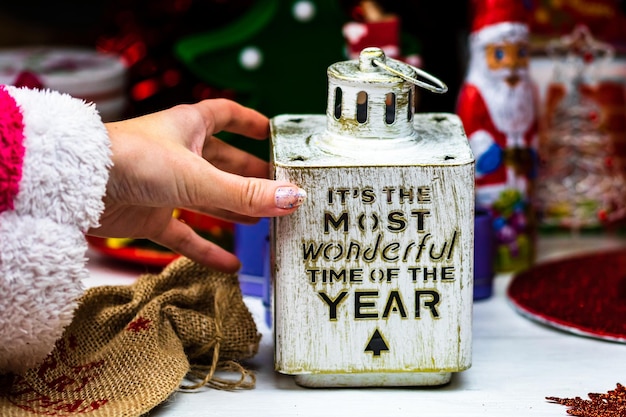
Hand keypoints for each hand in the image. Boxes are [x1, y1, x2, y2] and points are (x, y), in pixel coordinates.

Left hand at [89, 99, 305, 271]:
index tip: (271, 132)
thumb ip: (245, 193)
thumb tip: (293, 199)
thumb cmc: (132, 160)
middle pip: (223, 163)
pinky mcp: (149, 215)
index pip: (225, 115)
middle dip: (251, 176)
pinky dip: (207, 249)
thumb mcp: (198, 177)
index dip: (249, 122)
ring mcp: (163, 186)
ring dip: (234, 210)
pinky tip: (230, 265)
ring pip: (208, 199)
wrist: (77, 186)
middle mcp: (178, 153)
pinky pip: (185, 234)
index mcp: (189, 126)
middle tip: (279, 189)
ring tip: (263, 221)